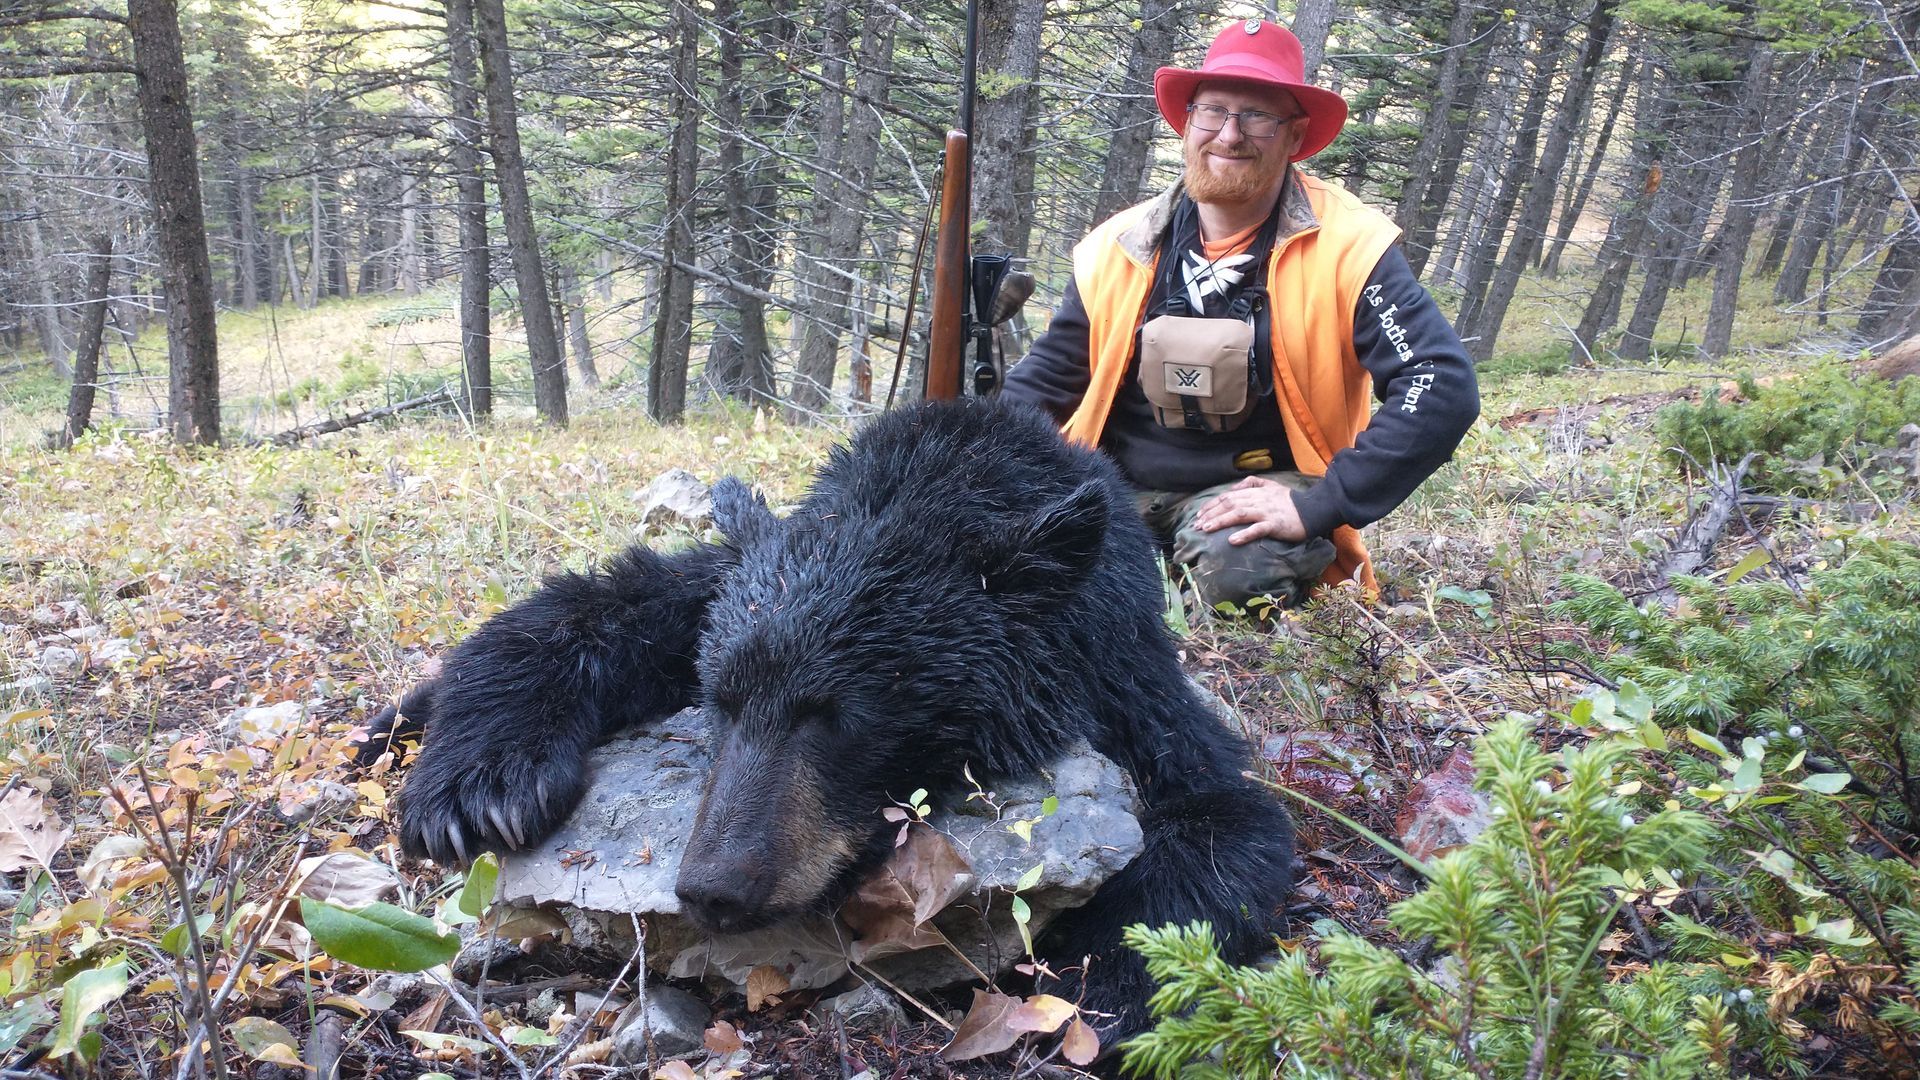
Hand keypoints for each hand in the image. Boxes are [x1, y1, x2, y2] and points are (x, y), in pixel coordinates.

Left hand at [1191, 476, 1307, 544]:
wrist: (1312, 509)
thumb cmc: (1289, 501)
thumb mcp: (1270, 485)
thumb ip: (1251, 483)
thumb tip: (1233, 488)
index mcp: (1255, 492)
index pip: (1228, 496)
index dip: (1211, 505)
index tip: (1199, 515)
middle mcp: (1257, 500)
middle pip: (1229, 504)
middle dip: (1210, 514)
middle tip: (1196, 525)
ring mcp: (1266, 512)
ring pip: (1239, 514)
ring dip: (1221, 521)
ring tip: (1206, 529)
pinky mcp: (1275, 524)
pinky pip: (1258, 529)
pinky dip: (1244, 534)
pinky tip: (1232, 540)